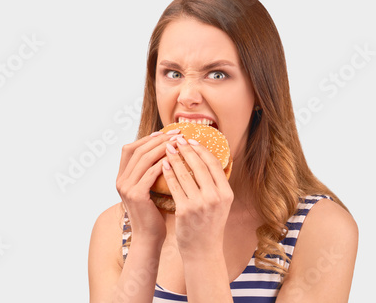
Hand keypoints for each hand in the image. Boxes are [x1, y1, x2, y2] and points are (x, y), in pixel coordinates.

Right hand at [116, 130, 179, 242]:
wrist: (149, 239)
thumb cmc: (153, 215)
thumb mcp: (148, 190)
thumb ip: (150, 173)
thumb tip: (166, 153)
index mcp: (122, 177)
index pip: (130, 149)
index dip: (147, 138)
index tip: (165, 132)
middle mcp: (120, 180)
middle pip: (137, 149)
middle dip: (158, 139)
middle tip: (177, 133)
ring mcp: (126, 187)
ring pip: (144, 158)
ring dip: (162, 147)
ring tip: (179, 142)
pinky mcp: (135, 195)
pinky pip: (150, 173)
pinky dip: (163, 163)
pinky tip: (176, 159)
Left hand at [162, 136, 233, 256]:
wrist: (203, 251)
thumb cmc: (209, 225)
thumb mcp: (219, 204)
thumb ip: (215, 184)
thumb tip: (206, 158)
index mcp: (226, 193)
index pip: (214, 164)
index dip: (202, 150)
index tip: (192, 140)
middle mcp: (215, 197)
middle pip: (199, 166)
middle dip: (186, 150)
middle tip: (176, 139)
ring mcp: (200, 204)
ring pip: (185, 174)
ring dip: (175, 158)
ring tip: (167, 148)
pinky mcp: (185, 211)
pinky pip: (174, 187)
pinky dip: (168, 173)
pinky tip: (163, 165)